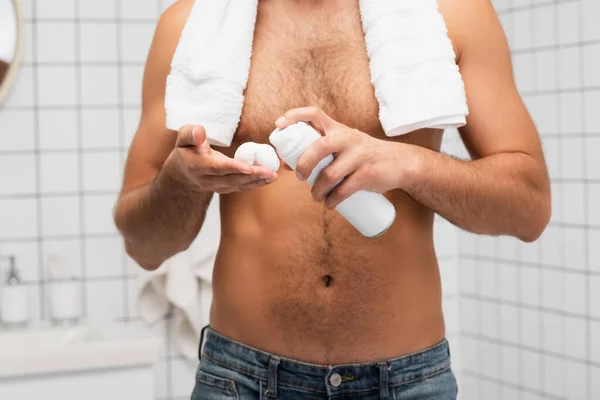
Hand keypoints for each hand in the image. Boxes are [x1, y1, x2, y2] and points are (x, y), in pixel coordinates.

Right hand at [167, 125, 278, 193]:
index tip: (249, 167)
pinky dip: (256, 183)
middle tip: (270, 171)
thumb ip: (191, 134)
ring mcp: (217, 187)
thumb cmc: (187, 149)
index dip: (234, 167)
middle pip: (232, 178)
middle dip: (252, 176)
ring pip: (239, 185)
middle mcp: (208, 180)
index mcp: (197, 166)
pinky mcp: (225, 189)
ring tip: (274, 176)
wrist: (184, 172)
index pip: (218, 168)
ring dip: (258, 181)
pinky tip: (269, 179)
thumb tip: (201, 133)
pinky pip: (242, 187)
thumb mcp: (183, 137)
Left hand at [275, 107, 414, 207]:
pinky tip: (329, 204)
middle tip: (298, 177)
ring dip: (317, 190)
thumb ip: (320, 152)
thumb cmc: (363, 156)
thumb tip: (287, 164)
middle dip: (303, 164)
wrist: (400, 163)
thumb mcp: (343, 147)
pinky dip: (332, 200)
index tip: (278, 126)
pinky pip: (344, 189)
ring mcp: (359, 155)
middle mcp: (348, 138)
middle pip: (318, 147)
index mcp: (338, 129)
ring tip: (316, 197)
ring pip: (329, 174)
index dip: (294, 116)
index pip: (314, 114)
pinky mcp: (368, 173)